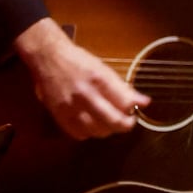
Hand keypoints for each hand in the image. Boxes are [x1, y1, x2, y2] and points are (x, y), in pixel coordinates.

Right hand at [13, 16, 145, 138]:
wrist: (47, 57)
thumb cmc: (78, 61)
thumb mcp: (103, 68)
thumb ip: (123, 88)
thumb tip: (144, 102)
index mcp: (98, 79)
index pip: (125, 103)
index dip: (133, 111)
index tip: (134, 111)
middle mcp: (85, 94)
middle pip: (113, 121)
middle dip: (124, 125)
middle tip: (126, 122)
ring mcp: (71, 107)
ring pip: (97, 131)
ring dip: (107, 129)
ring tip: (108, 121)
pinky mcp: (59, 115)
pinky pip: (79, 134)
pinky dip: (88, 133)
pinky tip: (90, 123)